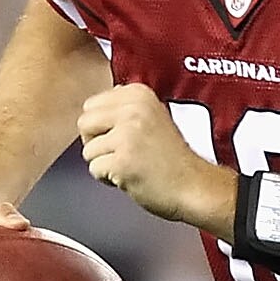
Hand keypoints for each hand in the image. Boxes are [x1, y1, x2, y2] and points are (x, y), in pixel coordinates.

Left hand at [79, 83, 227, 229]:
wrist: (195, 186)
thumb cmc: (174, 159)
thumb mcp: (155, 117)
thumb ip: (127, 107)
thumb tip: (101, 101)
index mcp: (139, 94)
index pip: (93, 105)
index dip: (103, 126)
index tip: (125, 136)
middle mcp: (133, 110)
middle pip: (84, 123)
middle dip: (96, 142)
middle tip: (121, 152)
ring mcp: (127, 135)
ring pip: (88, 150)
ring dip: (104, 163)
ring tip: (130, 165)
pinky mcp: (122, 161)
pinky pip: (95, 169)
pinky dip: (109, 179)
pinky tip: (130, 177)